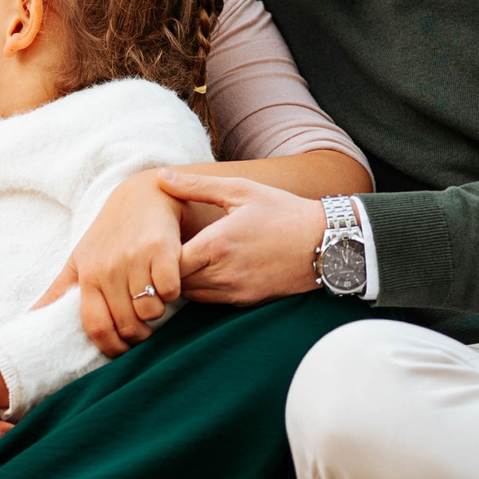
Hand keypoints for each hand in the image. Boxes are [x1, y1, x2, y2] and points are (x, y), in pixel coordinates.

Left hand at [62, 169, 186, 356]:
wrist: (143, 195)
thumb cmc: (109, 234)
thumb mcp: (80, 259)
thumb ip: (58, 291)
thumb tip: (29, 318)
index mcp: (88, 275)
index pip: (96, 326)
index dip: (112, 347)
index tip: (122, 350)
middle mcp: (109, 268)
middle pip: (127, 324)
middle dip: (139, 334)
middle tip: (144, 326)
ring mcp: (135, 258)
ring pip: (150, 311)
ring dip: (157, 313)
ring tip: (154, 300)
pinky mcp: (162, 250)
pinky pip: (170, 291)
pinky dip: (173, 293)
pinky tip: (168, 282)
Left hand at [162, 171, 330, 305]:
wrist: (324, 243)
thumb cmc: (282, 212)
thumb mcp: (241, 191)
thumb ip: (197, 186)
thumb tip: (161, 177)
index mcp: (217, 244)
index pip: (168, 262)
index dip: (156, 255)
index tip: (154, 240)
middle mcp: (223, 273)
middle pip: (175, 283)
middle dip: (165, 270)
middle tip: (161, 251)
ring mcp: (235, 291)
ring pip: (190, 295)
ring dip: (182, 281)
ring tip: (180, 260)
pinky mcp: (245, 301)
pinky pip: (210, 301)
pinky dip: (201, 289)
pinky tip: (204, 270)